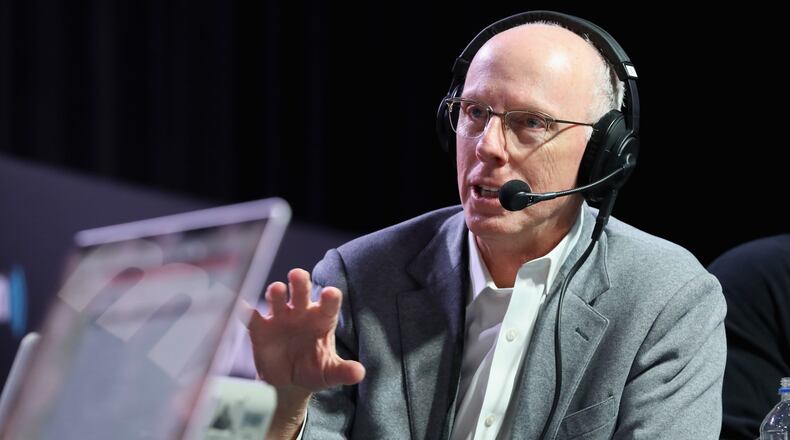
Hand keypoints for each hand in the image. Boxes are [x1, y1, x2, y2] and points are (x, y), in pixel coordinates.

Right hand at [247, 268, 365, 392]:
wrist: (288, 384)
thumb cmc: (314, 371)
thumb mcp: (330, 373)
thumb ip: (344, 371)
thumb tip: (359, 373)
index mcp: (322, 319)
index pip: (329, 303)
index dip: (330, 297)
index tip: (330, 293)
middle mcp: (301, 312)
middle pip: (301, 291)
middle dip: (300, 282)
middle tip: (297, 275)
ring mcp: (280, 318)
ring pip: (277, 298)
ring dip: (276, 293)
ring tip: (276, 291)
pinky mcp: (260, 329)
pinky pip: (251, 317)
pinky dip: (244, 310)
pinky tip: (240, 306)